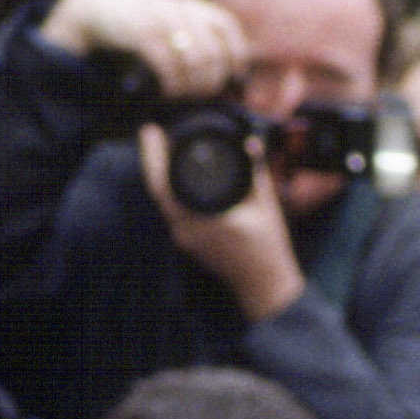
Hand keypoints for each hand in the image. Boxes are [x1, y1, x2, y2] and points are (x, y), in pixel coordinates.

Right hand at [39, 0, 251, 98]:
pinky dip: (172, 85)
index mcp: (194, 6)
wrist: (99, 5)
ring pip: (197, 61)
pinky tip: (168, 92)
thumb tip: (231, 68)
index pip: (229, 28)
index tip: (233, 77)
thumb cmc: (142, 20)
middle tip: (204, 95)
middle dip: (213, 80)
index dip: (237, 55)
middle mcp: (182, 11)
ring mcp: (163, 21)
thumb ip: (200, 34)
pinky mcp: (143, 34)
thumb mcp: (174, 18)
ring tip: (185, 95)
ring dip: (194, 87)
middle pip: (215, 53)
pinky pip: (169, 65)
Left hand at [140, 118, 308, 319]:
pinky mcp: (186, 242)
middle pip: (156, 190)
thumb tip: (250, 142)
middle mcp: (188, 230)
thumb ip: (256, 173)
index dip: (154, 155)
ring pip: (161, 201)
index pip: (166, 184)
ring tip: (161, 149)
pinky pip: (170, 211)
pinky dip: (169, 191)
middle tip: (151, 133)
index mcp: (205, 220)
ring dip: (158, 175)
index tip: (151, 131)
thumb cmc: (268, 250)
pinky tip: (173, 176)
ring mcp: (184, 238)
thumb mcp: (267, 207)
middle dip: (151, 159)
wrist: (263, 287)